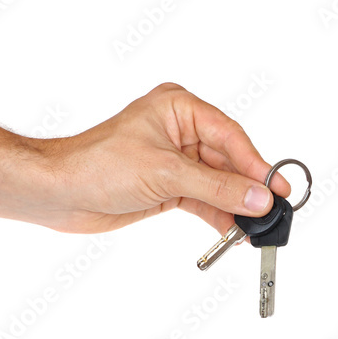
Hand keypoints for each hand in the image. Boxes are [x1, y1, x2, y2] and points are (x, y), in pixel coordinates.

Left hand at [31, 83, 289, 232]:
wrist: (59, 193)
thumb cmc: (97, 165)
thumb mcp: (166, 174)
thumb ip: (217, 186)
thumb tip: (258, 197)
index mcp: (180, 108)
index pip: (230, 136)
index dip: (256, 165)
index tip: (278, 189)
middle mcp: (181, 131)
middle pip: (228, 161)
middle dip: (248, 188)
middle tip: (273, 212)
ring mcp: (175, 160)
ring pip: (218, 183)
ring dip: (234, 205)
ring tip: (256, 228)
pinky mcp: (168, 186)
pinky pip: (204, 199)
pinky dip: (218, 214)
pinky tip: (233, 230)